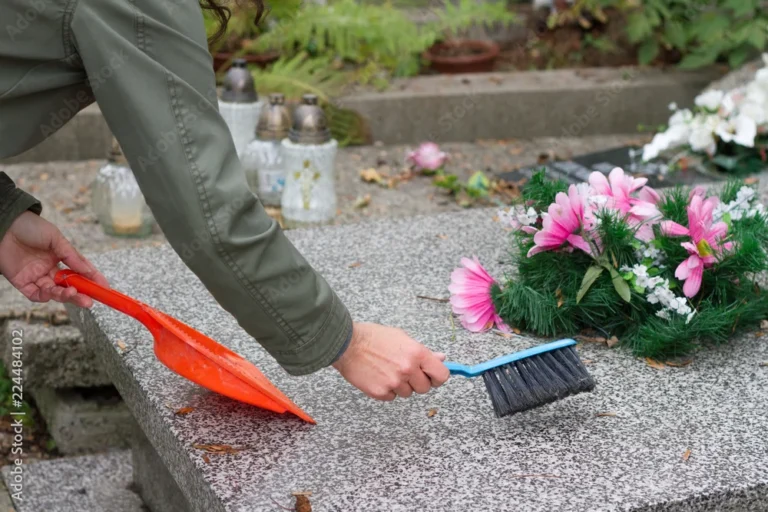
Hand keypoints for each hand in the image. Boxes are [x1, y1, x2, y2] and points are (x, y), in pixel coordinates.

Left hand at [0, 211, 107, 307]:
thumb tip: (89, 271)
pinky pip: (36, 295)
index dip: (92, 280)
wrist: (3, 225)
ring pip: (54, 292)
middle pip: (68, 286)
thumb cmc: (29, 226)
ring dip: (64, 295)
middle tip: (90, 301)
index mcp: (59, 256)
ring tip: (73, 294)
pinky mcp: (22, 282)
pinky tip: (52, 292)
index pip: (80, 271)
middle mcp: (49, 268)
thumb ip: (72, 256)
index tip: (105, 288)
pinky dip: (45, 296)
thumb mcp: (56, 238)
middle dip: (80, 294)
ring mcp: (36, 276)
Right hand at [332, 322, 449, 399]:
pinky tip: (379, 376)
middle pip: (425, 388)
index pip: (441, 375)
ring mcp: (394, 382)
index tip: (433, 376)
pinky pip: (392, 397)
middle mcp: (408, 369)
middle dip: (417, 382)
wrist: (347, 345)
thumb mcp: (402, 337)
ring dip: (401, 386)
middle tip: (406, 372)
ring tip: (388, 371)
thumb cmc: (373, 337)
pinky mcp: (381, 392)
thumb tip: (440, 358)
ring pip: (408, 393)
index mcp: (417, 353)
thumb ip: (422, 351)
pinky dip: (387, 390)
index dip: (437, 377)